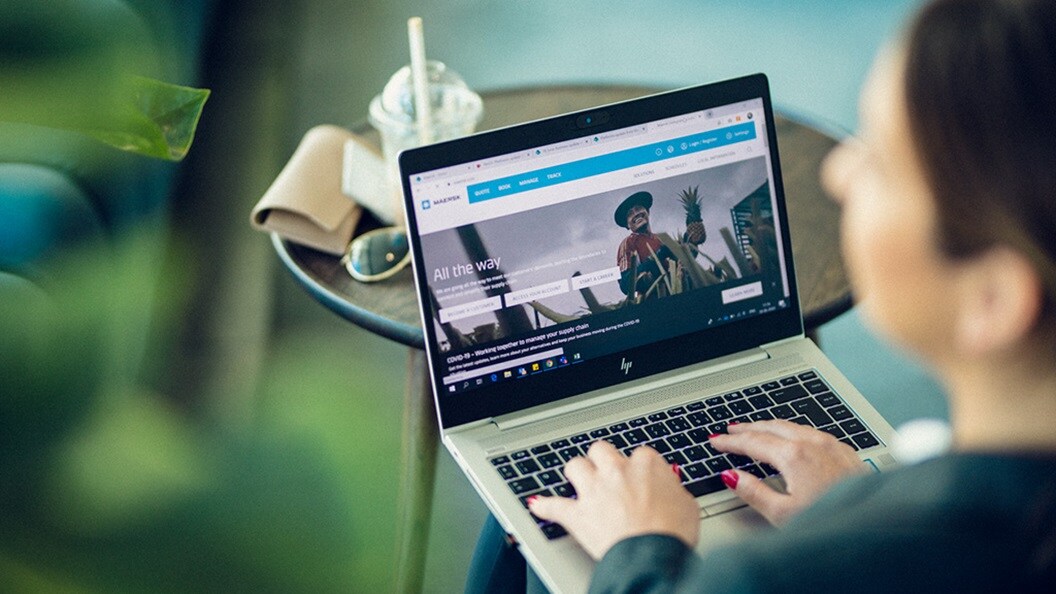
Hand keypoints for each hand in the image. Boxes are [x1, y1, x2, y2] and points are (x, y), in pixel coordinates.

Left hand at [528, 441, 699, 559]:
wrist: (653, 556)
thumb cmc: (673, 532)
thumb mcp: (688, 505)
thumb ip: (674, 489)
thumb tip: (671, 487)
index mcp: (645, 464)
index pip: (638, 455)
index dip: (638, 468)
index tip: (639, 479)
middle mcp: (616, 471)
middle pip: (601, 451)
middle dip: (602, 460)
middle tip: (607, 473)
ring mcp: (594, 490)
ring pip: (575, 466)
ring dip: (576, 474)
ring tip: (578, 481)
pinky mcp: (577, 514)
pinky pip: (553, 505)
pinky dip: (544, 506)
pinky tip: (537, 504)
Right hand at [711, 420, 867, 524]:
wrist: (875, 522)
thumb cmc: (832, 521)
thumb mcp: (783, 514)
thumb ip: (754, 493)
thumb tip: (732, 477)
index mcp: (793, 457)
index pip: (752, 442)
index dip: (731, 442)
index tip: (716, 442)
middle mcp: (812, 444)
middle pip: (771, 427)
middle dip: (747, 428)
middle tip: (730, 430)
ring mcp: (831, 445)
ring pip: (792, 426)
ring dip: (769, 427)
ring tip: (756, 429)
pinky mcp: (845, 451)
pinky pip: (812, 431)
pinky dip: (793, 431)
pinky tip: (792, 437)